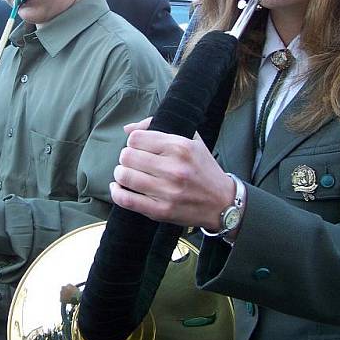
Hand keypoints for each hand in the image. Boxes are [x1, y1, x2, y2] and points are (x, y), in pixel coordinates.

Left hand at [110, 118, 234, 230]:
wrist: (222, 202)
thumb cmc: (203, 169)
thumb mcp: (191, 140)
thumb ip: (158, 128)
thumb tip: (128, 129)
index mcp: (180, 147)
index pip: (136, 138)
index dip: (133, 142)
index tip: (139, 148)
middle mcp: (173, 168)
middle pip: (127, 156)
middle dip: (126, 157)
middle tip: (133, 162)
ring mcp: (167, 191)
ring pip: (124, 176)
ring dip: (121, 174)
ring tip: (127, 174)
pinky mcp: (160, 211)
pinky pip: (126, 200)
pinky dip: (117, 193)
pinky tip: (119, 188)